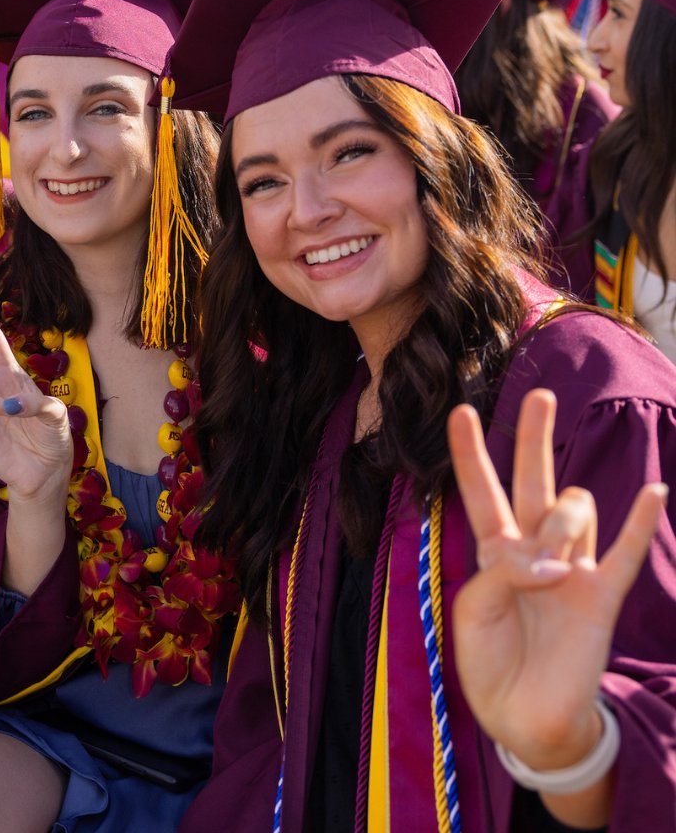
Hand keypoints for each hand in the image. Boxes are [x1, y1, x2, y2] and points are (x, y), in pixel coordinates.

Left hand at [448, 389, 666, 770]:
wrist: (526, 719)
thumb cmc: (489, 664)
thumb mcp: (472, 613)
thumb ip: (500, 574)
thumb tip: (548, 559)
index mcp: (492, 553)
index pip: (481, 492)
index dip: (470, 454)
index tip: (461, 411)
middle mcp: (533, 550)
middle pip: (533, 480)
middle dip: (534, 437)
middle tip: (540, 395)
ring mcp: (572, 569)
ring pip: (574, 510)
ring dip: (562, 525)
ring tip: (554, 570)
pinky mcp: (603, 597)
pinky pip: (625, 553)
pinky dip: (639, 523)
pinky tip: (653, 490)